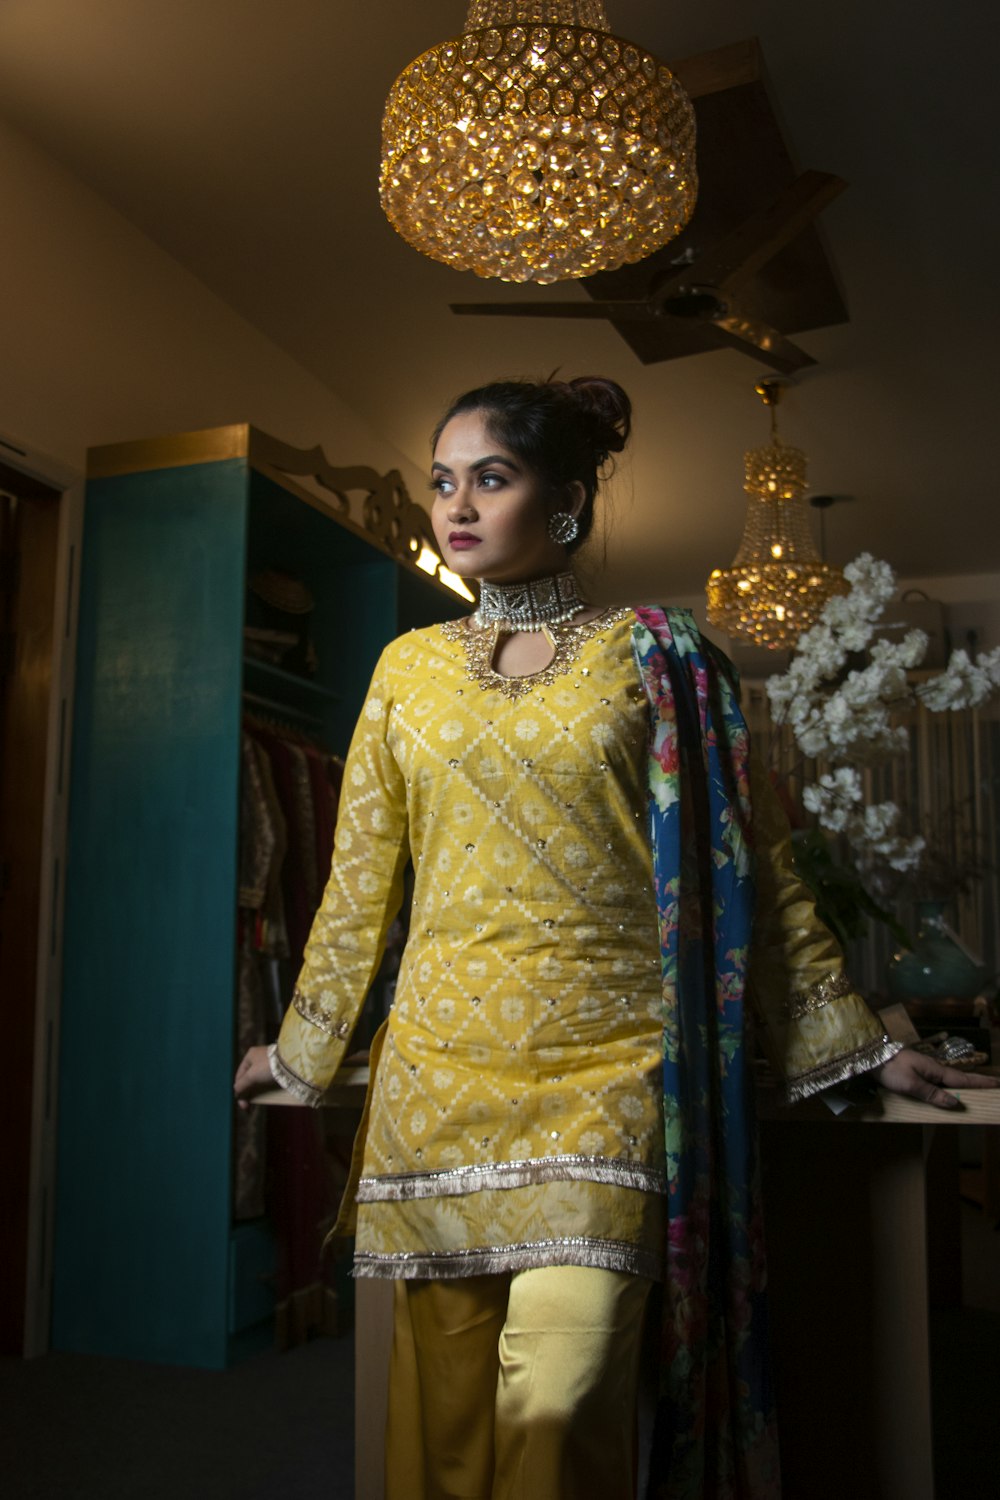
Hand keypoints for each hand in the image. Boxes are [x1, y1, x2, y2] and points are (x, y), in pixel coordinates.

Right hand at [234, 1045, 273, 1110]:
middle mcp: (258, 1058)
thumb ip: (241, 1084)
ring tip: (255, 1102)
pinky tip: (264, 1096)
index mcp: (250, 1056)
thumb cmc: (268, 1066)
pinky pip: (267, 1080)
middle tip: (247, 1106)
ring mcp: (268, 1063)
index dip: (238, 1090)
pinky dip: (264, 1088)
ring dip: (255, 1092)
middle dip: (247, 1092)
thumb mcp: (251, 1075)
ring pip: (258, 1080)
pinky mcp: (278, 1068)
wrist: (291, 1062)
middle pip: (249, 1078)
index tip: (241, 1103)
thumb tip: (236, 1092)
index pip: (240, 1075)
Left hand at [874, 1047, 998, 1109]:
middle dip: (976, 1082)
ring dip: (962, 1084)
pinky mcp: (915, 1071)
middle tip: (993, 1086)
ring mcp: (924, 1069)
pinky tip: (947, 1090)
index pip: (963, 1079)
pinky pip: (937, 1081)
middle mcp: (933, 1068)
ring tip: (975, 1090)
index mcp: (935, 1070)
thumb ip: (933, 1094)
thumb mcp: (911, 1084)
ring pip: (948, 1080)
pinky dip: (947, 1086)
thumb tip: (956, 1104)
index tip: (998, 1083)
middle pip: (959, 1079)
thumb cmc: (890, 1069)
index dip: (980, 1082)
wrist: (869, 1056)